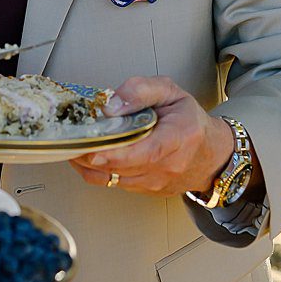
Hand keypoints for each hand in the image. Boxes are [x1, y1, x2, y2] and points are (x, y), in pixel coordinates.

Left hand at [70, 76, 233, 197]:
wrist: (210, 155)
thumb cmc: (189, 120)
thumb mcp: (171, 92)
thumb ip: (141, 90)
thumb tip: (111, 105)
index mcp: (179, 137)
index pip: (147, 152)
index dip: (118, 154)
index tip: (95, 150)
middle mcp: (169, 165)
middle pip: (124, 167)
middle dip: (92, 155)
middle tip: (70, 141)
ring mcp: (157, 182)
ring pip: (114, 179)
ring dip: (89, 164)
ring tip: (73, 145)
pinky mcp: (145, 191)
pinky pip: (114, 184)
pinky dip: (95, 171)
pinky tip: (85, 155)